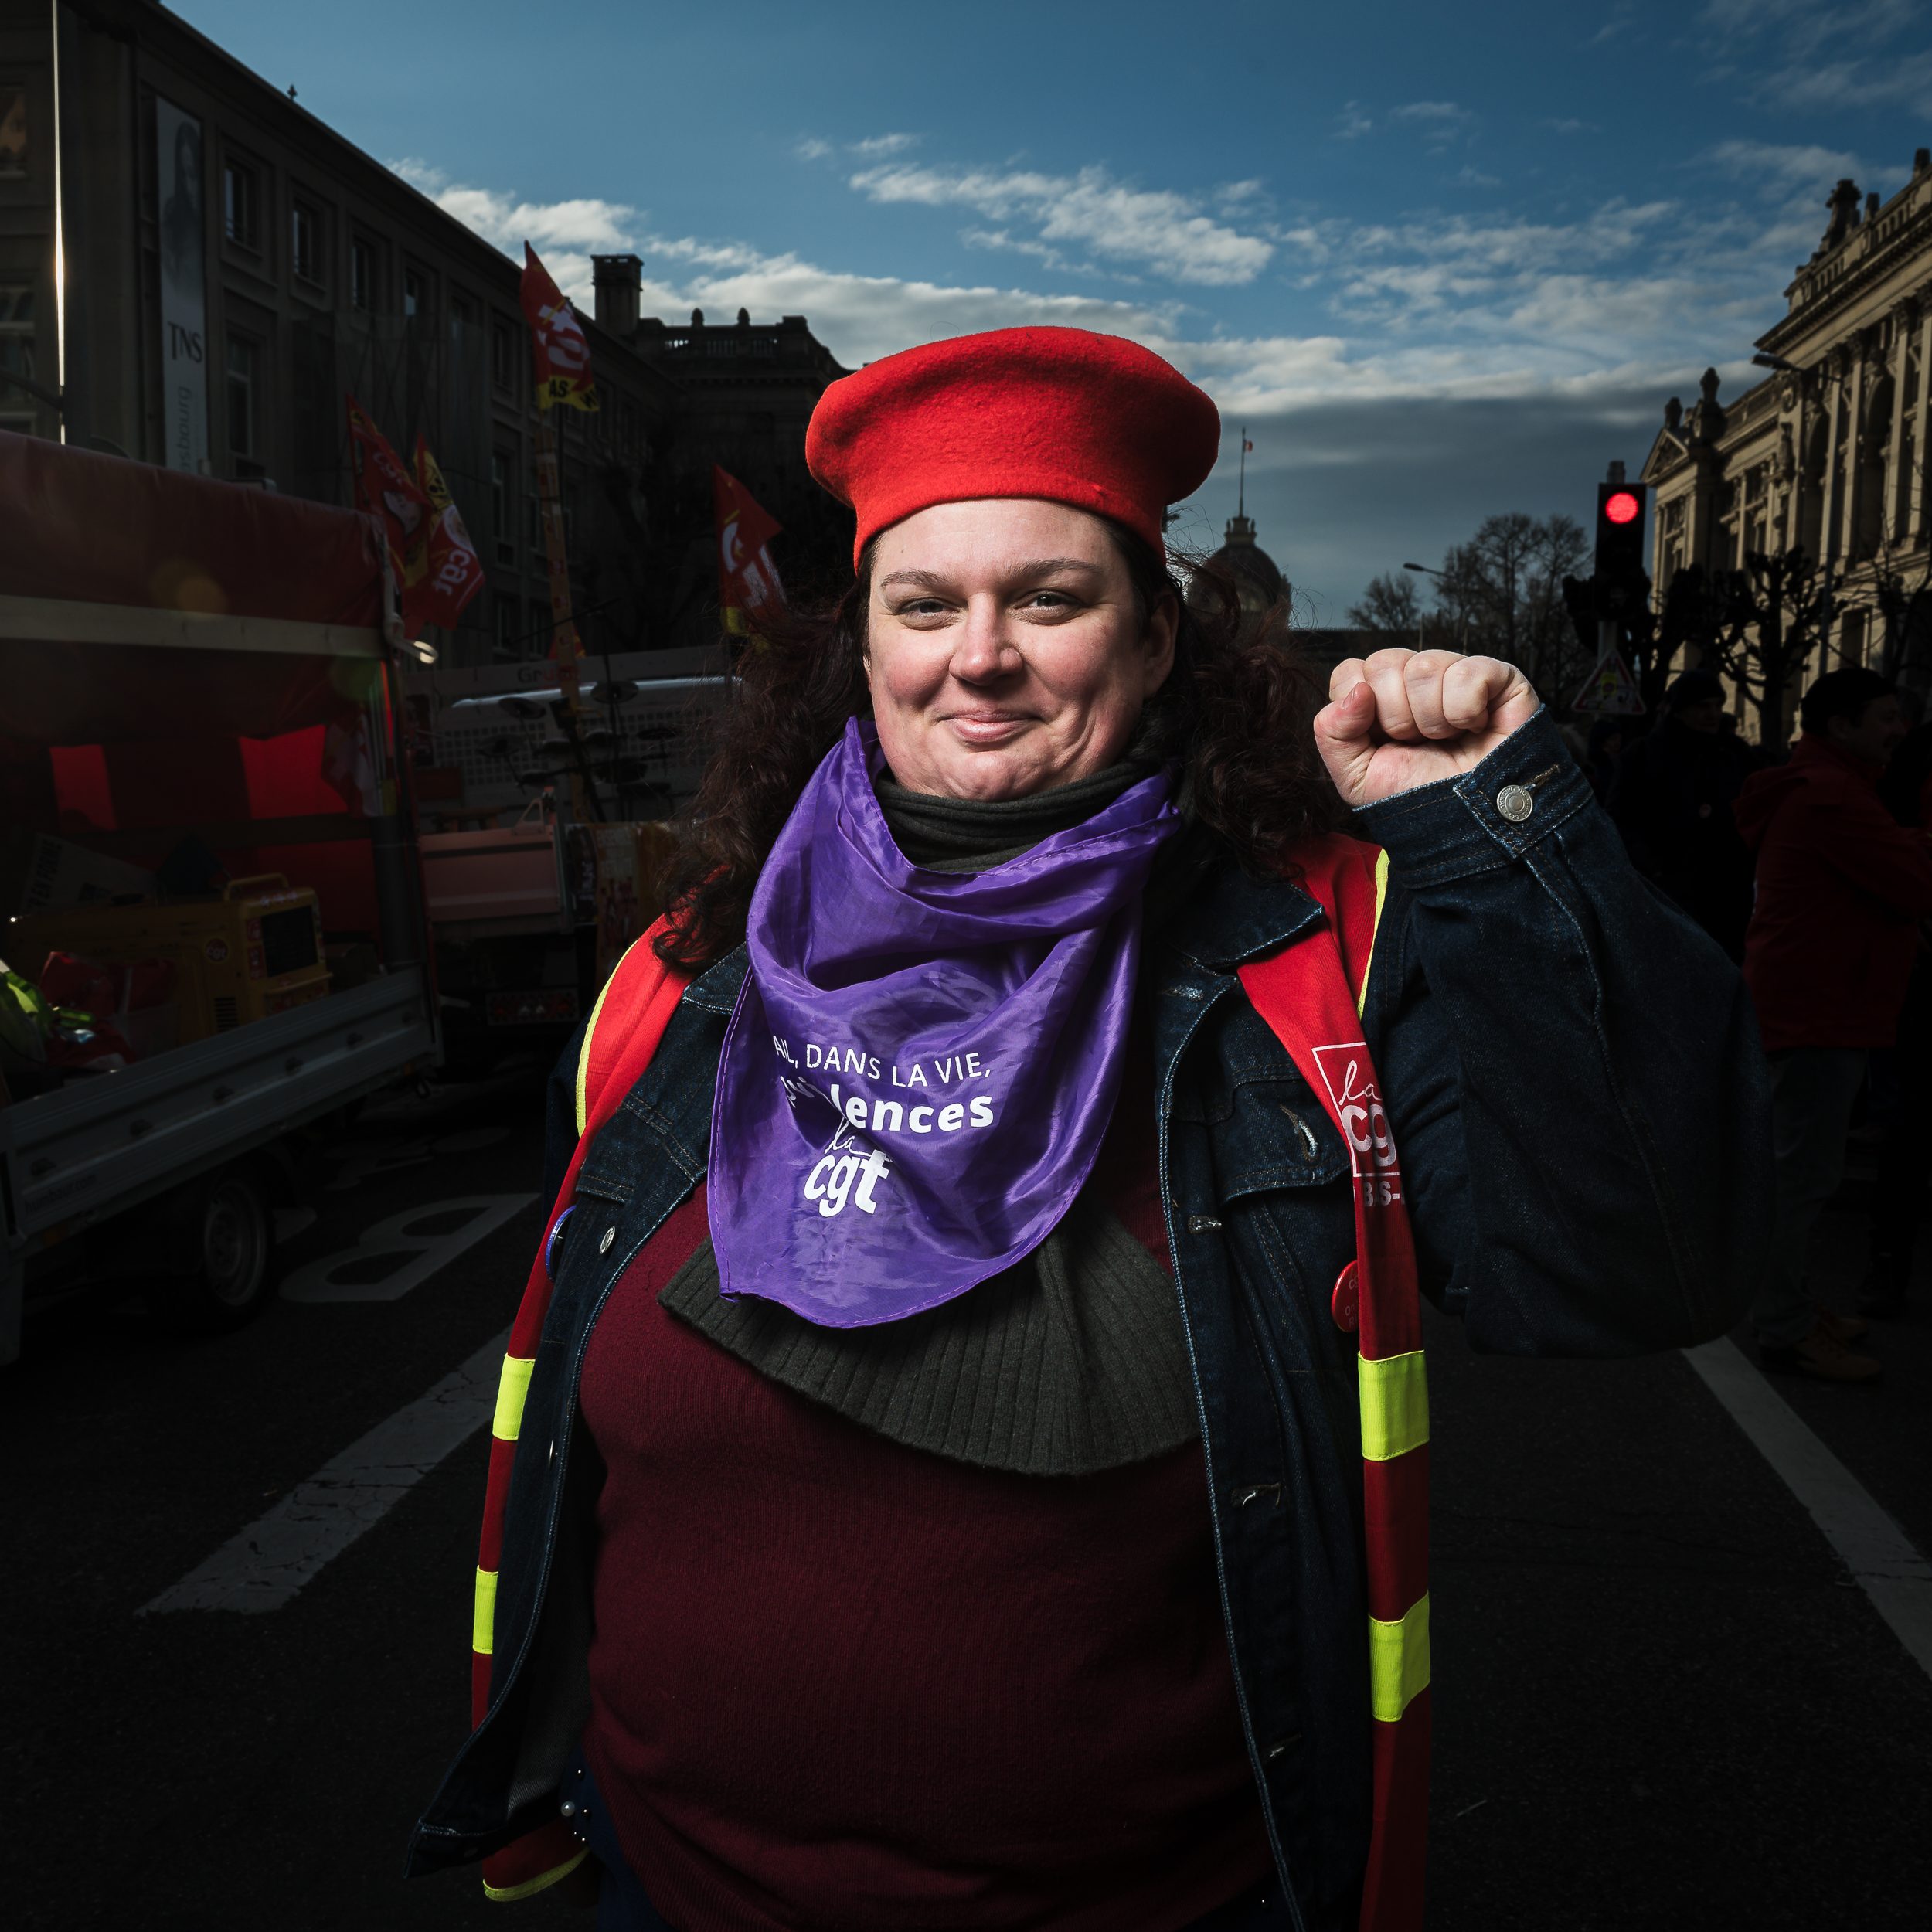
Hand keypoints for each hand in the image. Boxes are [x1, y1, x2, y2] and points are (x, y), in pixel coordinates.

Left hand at [1314, 649, 1538, 808]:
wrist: (1468, 823)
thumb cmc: (1419, 797)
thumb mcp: (1357, 777)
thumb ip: (1332, 734)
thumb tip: (1355, 691)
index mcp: (1379, 698)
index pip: (1350, 671)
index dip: (1360, 708)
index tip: (1382, 739)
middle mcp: (1414, 681)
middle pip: (1383, 663)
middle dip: (1396, 717)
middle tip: (1417, 742)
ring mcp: (1454, 673)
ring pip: (1424, 667)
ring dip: (1432, 720)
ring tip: (1446, 740)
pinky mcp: (1495, 676)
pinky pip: (1467, 673)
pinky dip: (1466, 712)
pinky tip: (1473, 729)